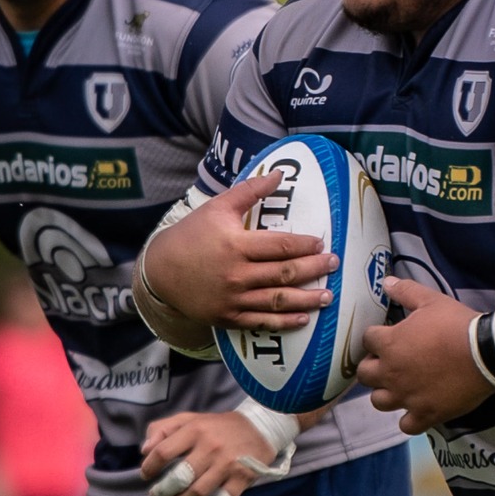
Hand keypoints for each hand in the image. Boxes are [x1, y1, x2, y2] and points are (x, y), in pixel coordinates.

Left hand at [140, 408, 287, 495]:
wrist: (261, 428)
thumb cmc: (219, 426)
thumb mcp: (190, 419)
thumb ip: (163, 429)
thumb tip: (144, 450)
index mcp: (195, 430)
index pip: (163, 452)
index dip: (149, 467)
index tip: (147, 474)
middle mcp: (211, 447)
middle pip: (179, 477)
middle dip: (162, 490)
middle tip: (157, 494)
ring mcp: (227, 465)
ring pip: (197, 492)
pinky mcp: (242, 480)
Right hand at [142, 174, 338, 331]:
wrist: (160, 270)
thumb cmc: (191, 235)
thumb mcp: (218, 207)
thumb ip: (250, 190)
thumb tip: (279, 173)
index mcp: (236, 245)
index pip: (281, 245)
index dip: (305, 245)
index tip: (322, 244)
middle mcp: (237, 274)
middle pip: (285, 273)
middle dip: (314, 269)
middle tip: (334, 265)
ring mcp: (233, 299)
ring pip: (277, 300)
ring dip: (306, 299)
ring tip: (328, 297)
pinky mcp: (228, 317)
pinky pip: (261, 322)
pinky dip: (283, 322)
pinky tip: (303, 319)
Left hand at [357, 278, 491, 434]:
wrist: (486, 352)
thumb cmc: (457, 324)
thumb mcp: (431, 300)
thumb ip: (405, 291)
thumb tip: (386, 281)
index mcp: (389, 344)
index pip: (366, 340)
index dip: (376, 337)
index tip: (387, 336)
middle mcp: (391, 373)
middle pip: (364, 374)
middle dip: (373, 366)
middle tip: (388, 362)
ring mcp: (407, 397)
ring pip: (379, 401)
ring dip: (386, 393)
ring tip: (399, 386)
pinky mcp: (426, 414)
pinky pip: (406, 426)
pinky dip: (409, 419)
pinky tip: (418, 408)